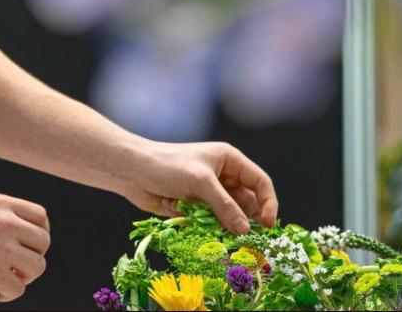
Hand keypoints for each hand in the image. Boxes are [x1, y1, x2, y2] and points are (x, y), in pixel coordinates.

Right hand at [0, 192, 50, 302]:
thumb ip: (2, 218)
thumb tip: (31, 237)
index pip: (40, 216)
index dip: (40, 233)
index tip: (29, 246)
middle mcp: (5, 222)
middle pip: (43, 242)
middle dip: (33, 256)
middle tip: (15, 267)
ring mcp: (2, 249)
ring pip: (38, 266)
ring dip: (23, 277)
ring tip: (3, 278)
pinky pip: (18, 289)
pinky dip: (5, 294)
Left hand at [117, 140, 277, 233]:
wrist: (132, 172)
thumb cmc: (167, 166)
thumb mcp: (200, 182)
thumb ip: (225, 206)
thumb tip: (246, 230)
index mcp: (229, 161)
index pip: (259, 182)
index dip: (268, 203)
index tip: (268, 225)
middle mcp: (223, 177)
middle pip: (247, 203)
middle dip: (247, 220)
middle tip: (248, 240)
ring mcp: (209, 193)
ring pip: (229, 216)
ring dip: (226, 227)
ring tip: (222, 237)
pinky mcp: (195, 208)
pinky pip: (211, 223)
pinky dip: (208, 229)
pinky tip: (200, 229)